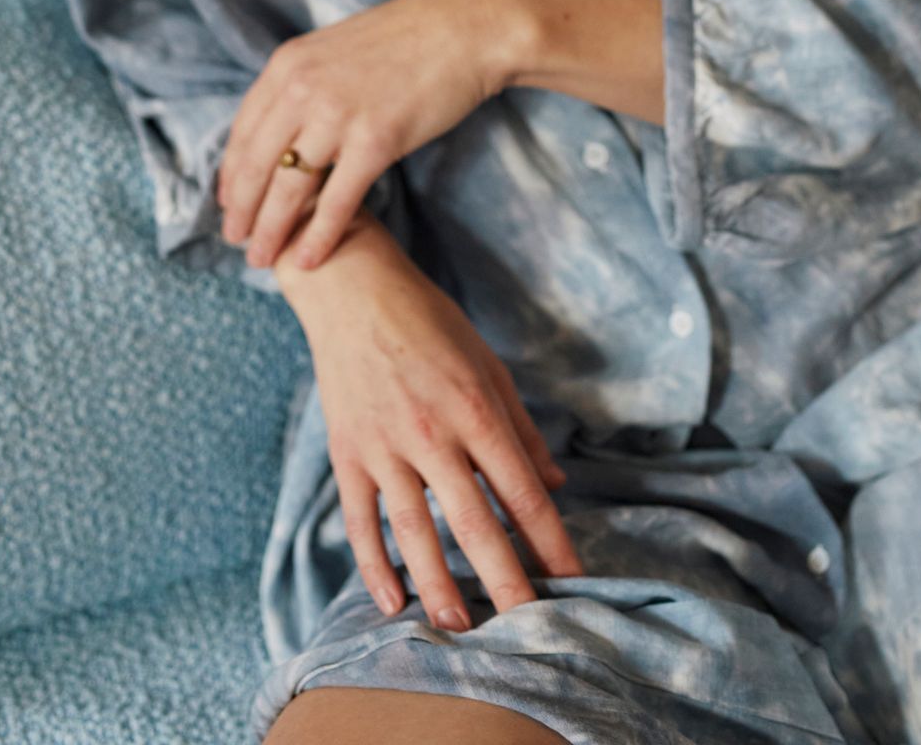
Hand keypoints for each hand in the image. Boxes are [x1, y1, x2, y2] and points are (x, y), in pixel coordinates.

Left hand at [218, 0, 523, 273]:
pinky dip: (319, 235)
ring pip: (289, 188)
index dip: (231, 175)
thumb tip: (285, 126)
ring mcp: (338, 115)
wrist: (465, 27)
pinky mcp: (376, 140)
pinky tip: (309, 260)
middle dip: (242, 211)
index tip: (228, 204)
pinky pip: (337, 200)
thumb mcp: (336, 50)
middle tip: (235, 242)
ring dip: (270, 231)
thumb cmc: (408, 39)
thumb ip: (305, 84)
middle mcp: (302, 88)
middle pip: (256, 165)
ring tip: (262, 259)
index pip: (243, 131)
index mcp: (288, 64)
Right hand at [278, 221, 583, 629]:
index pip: (522, 492)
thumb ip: (522, 429)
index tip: (573, 581)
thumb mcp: (488, 364)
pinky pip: (361, 521)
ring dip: (439, 587)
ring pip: (415, 534)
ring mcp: (385, 446)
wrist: (353, 289)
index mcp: (476, 408)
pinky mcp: (347, 453)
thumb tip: (556, 484)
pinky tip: (391, 603)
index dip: (551, 542)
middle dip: (506, 583)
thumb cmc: (430, 322)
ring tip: (460, 629)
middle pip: (475, 524)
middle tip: (527, 631)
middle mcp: (432, 432)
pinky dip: (373, 565)